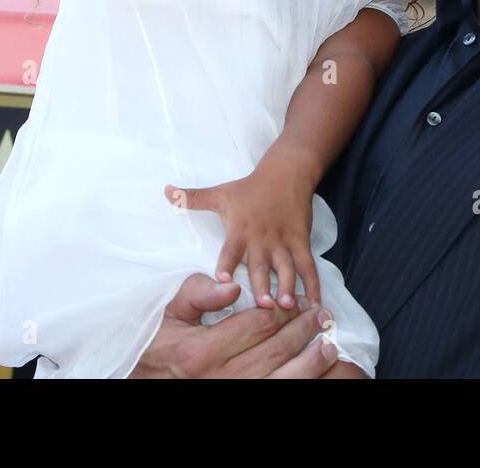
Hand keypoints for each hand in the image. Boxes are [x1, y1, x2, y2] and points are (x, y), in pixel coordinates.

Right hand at [128, 273, 337, 377]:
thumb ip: (198, 293)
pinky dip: (298, 380)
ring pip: (282, 379)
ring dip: (310, 361)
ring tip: (328, 345)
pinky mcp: (238, 402)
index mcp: (200, 351)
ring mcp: (230, 395)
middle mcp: (218, 378)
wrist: (144, 376)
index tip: (299, 300)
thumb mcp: (170, 310)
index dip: (284, 310)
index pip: (257, 325)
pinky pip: (276, 391)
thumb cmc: (158, 340)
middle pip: (275, 350)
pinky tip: (312, 369)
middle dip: (303, 330)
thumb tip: (232, 288)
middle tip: (321, 315)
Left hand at [164, 145, 322, 310]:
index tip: (221, 280)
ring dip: (288, 286)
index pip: (230, 250)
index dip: (226, 264)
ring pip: (286, 267)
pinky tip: (316, 302)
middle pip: (261, 265)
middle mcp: (261, 239)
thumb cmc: (249, 187)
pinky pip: (308, 265)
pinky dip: (313, 283)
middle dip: (262, 285)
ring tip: (289, 306)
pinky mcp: (301, 241)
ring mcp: (283, 241)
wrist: (286, 173)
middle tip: (263, 306)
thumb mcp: (219, 193)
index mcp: (239, 231)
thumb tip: (164, 190)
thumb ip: (191, 197)